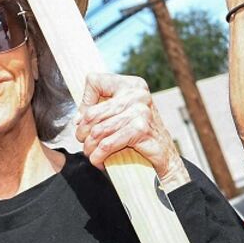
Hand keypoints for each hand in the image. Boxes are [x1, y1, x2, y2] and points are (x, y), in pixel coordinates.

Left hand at [75, 72, 191, 190]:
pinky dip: (98, 157)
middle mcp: (137, 94)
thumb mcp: (122, 114)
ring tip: (91, 154)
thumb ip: (102, 109)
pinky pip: (106, 145)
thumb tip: (78, 119)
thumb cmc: (139, 134)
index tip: (85, 120)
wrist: (165, 155)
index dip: (84, 102)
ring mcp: (140, 111)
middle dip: (82, 133)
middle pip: (92, 113)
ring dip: (89, 148)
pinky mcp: (140, 130)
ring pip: (97, 131)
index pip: (94, 80)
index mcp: (131, 84)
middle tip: (84, 143)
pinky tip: (99, 161)